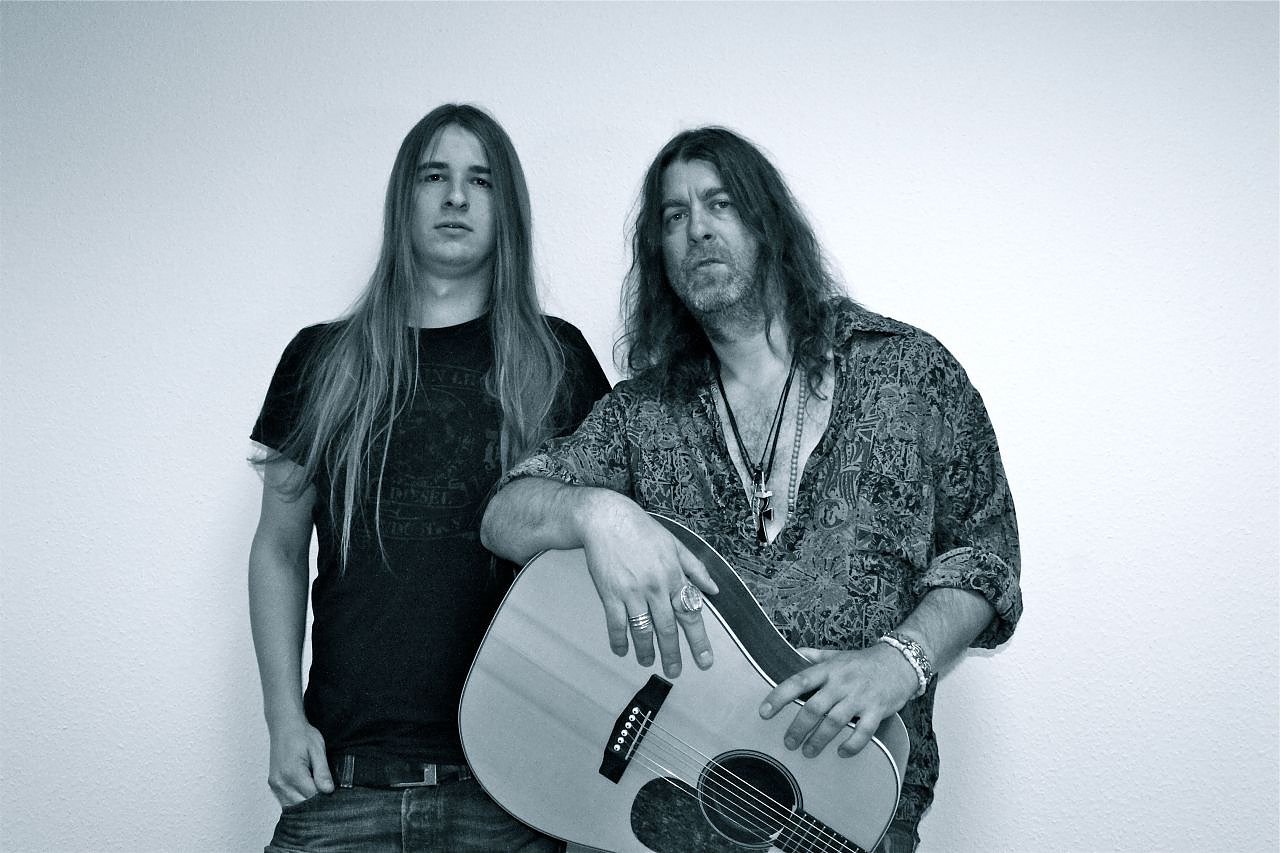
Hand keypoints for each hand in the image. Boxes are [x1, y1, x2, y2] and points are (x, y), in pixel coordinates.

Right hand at [267, 719, 333, 806]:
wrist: (285, 725)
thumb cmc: (302, 735)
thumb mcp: (318, 749)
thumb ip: (322, 772)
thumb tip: (328, 791)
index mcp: (293, 773)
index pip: (312, 797)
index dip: (325, 798)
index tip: (334, 795)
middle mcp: (281, 782)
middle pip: (301, 805)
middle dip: (315, 803)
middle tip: (328, 795)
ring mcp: (275, 784)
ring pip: (292, 806)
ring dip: (305, 804)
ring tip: (318, 794)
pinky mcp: (273, 784)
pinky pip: (285, 801)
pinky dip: (296, 801)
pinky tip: (307, 793)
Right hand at [579, 494, 718, 678]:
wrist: (606, 519)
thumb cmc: (641, 530)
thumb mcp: (675, 544)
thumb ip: (696, 569)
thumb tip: (713, 590)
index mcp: (674, 576)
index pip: (691, 614)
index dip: (699, 641)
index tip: (705, 661)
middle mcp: (655, 587)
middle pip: (668, 628)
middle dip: (673, 654)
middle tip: (675, 672)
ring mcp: (632, 592)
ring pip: (643, 630)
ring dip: (646, 651)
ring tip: (648, 662)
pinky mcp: (610, 593)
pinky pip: (617, 624)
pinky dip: (619, 640)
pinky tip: (621, 650)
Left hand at [758, 644, 918, 757]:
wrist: (900, 662)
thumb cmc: (863, 661)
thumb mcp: (836, 655)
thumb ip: (813, 657)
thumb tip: (791, 653)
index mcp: (829, 670)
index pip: (798, 682)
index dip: (779, 697)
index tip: (764, 712)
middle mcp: (842, 683)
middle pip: (814, 707)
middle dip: (798, 728)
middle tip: (788, 743)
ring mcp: (860, 697)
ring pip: (835, 722)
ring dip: (819, 740)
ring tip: (808, 752)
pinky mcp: (878, 710)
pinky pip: (863, 732)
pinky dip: (851, 745)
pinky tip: (841, 752)